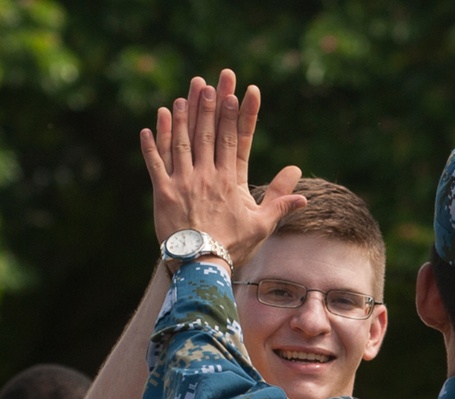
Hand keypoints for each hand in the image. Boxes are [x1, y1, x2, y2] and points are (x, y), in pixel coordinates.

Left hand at [140, 68, 305, 266]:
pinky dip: (152, 143)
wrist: (201, 264)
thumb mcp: (262, 226)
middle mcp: (207, 176)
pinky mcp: (162, 192)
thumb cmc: (233, 246)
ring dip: (185, 115)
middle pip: (209, 132)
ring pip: (183, 141)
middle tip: (215, 78)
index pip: (238, 139)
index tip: (245, 91)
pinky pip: (155, 162)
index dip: (242, 113)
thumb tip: (303, 193)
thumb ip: (280, 203)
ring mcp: (183, 182)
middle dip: (213, 102)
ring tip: (187, 92)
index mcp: (231, 181)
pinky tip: (151, 124)